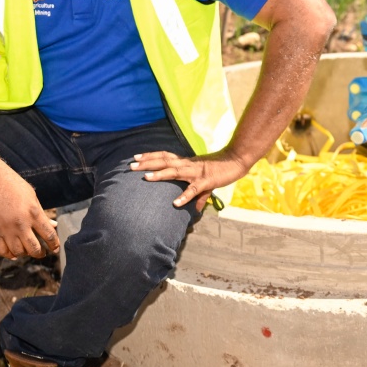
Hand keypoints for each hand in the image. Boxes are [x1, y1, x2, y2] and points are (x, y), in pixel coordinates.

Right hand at [0, 171, 59, 258]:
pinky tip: (13, 253)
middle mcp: (20, 224)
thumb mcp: (32, 197)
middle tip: (42, 253)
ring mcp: (6, 229)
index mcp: (33, 213)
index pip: (49, 235)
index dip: (54, 245)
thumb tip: (53, 226)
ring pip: (18, 252)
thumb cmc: (14, 185)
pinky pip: (1, 251)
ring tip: (27, 250)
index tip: (55, 249)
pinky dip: (8, 254)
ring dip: (25, 254)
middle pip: (34, 248)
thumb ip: (41, 214)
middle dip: (40, 253)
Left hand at [135, 150, 250, 211]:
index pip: (165, 156)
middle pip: (164, 161)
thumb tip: (197, 210)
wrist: (236, 160)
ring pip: (175, 171)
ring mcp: (196, 172)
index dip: (150, 156)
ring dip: (160, 174)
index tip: (135, 157)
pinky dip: (185, 196)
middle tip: (130, 165)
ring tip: (145, 177)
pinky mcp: (207, 181)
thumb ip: (200, 195)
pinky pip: (194, 190)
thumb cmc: (220, 169)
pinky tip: (175, 203)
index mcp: (187, 162)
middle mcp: (188, 164)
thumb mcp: (206, 182)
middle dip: (147, 163)